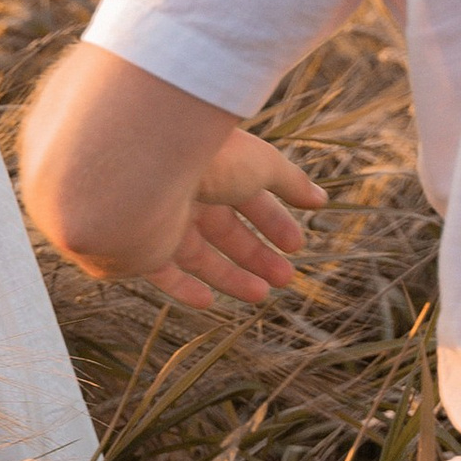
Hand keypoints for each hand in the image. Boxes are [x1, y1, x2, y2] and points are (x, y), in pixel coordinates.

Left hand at [140, 127, 323, 311]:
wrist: (142, 175)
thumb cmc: (207, 159)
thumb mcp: (261, 164)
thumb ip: (292, 182)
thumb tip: (320, 200)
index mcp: (212, 166)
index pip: (247, 197)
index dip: (273, 222)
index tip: (297, 245)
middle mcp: (184, 192)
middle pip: (224, 229)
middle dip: (256, 254)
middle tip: (286, 278)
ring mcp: (161, 220)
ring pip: (199, 256)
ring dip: (231, 276)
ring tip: (261, 295)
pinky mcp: (141, 248)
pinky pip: (163, 274)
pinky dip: (184, 289)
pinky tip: (208, 301)